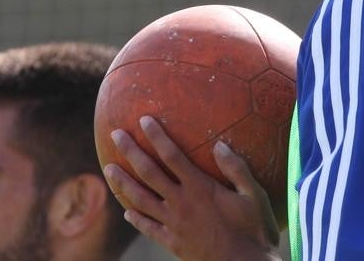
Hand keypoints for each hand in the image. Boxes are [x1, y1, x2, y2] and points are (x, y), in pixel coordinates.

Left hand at [104, 115, 281, 260]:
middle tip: (116, 133)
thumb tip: (219, 145)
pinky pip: (148, 228)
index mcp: (200, 188)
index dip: (157, 137)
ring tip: (108, 168)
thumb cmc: (255, 231)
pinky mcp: (172, 243)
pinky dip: (136, 218)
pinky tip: (127, 212)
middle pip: (148, 173)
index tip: (144, 120)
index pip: (172, 156)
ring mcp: (174, 224)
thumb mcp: (254, 196)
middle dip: (130, 151)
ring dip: (123, 182)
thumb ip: (237, 169)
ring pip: (140, 199)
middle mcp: (181, 203)